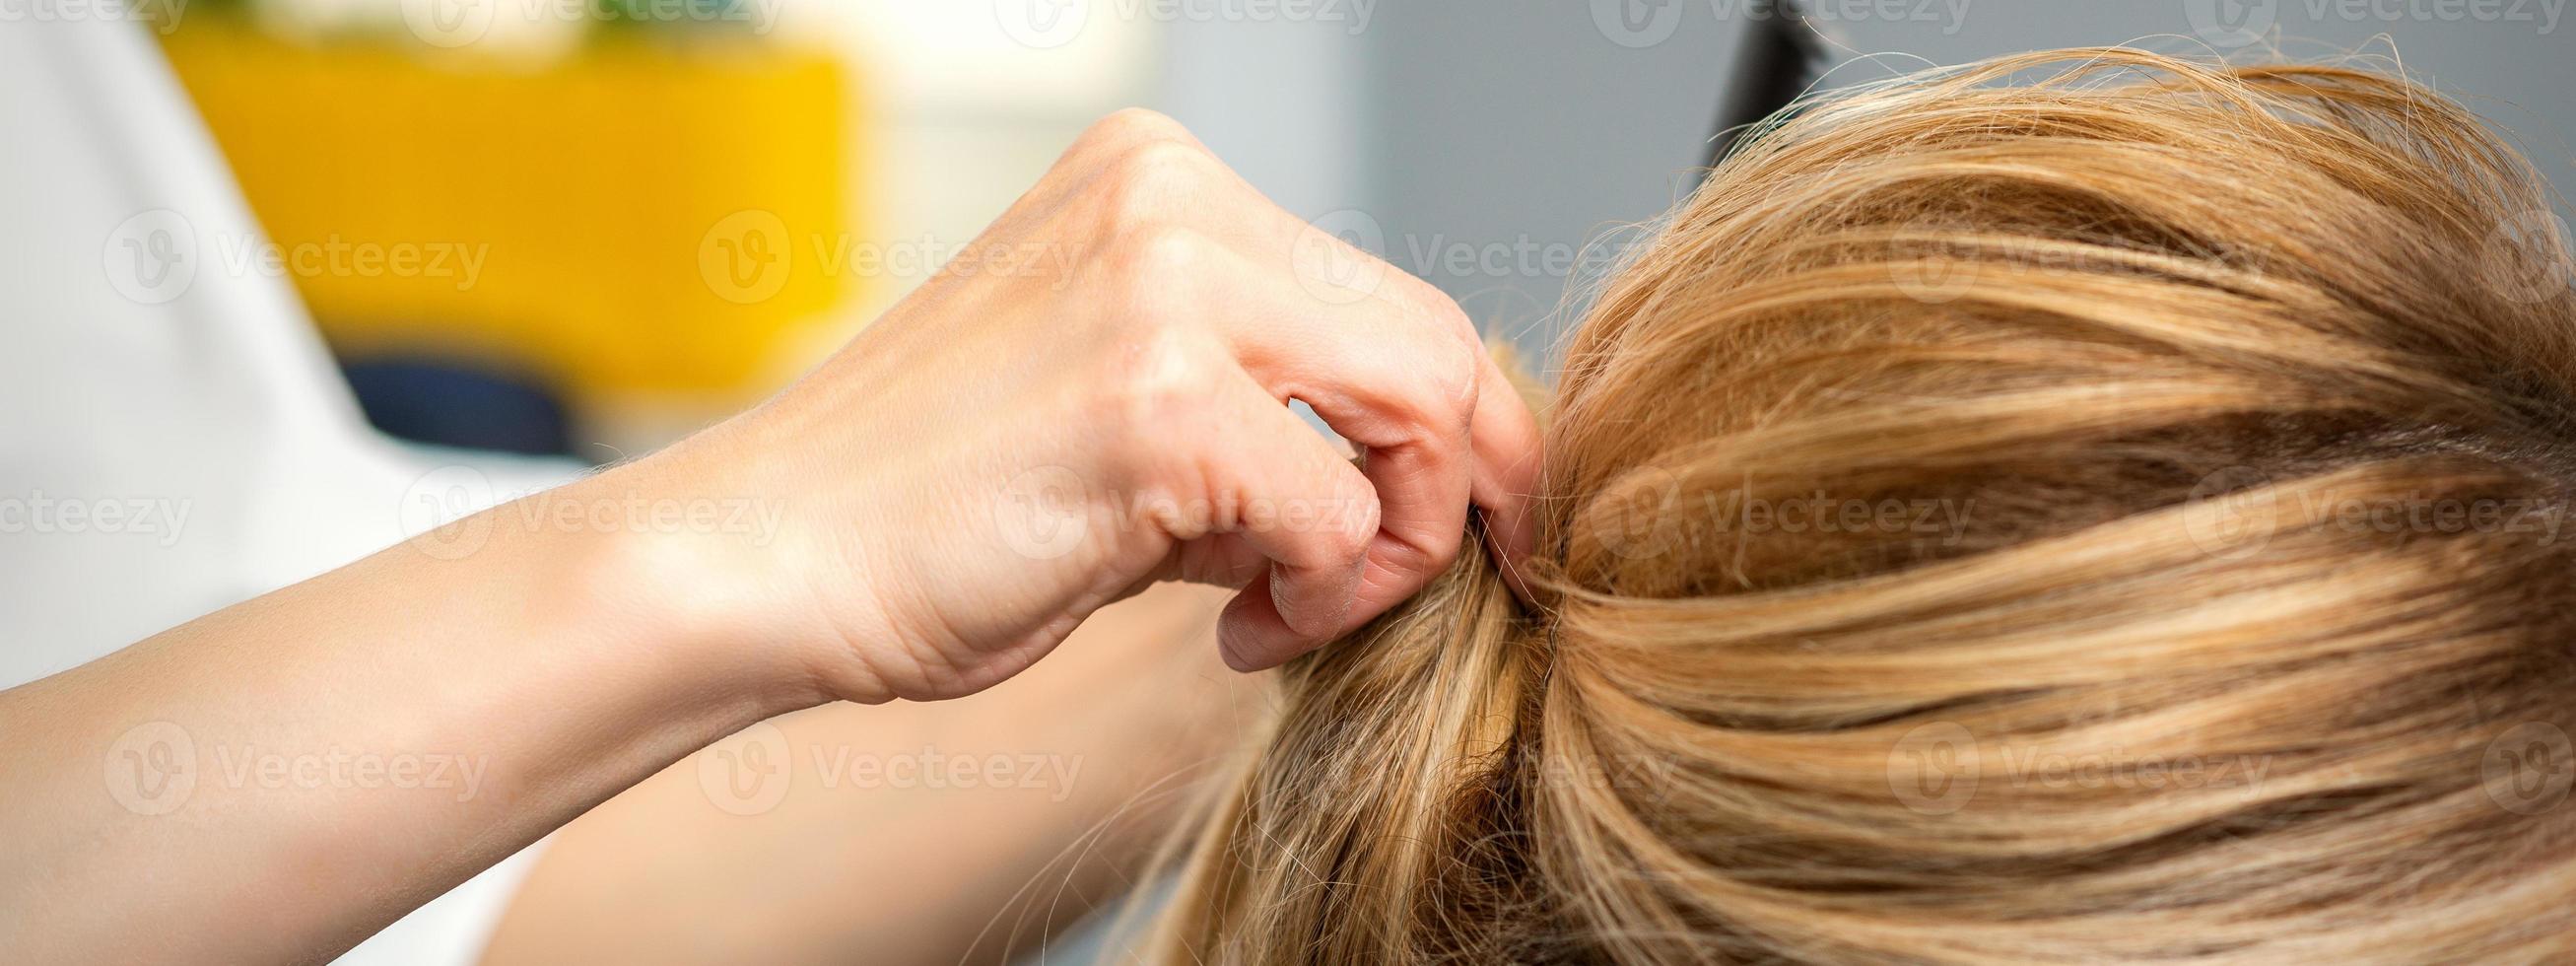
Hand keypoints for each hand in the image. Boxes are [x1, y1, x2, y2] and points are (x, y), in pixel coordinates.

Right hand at [653, 109, 1541, 702]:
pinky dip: (1318, 598)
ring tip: (1284, 610)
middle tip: (1403, 587)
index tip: (1471, 518)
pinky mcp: (1160, 401)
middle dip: (1461, 487)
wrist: (767, 560)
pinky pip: (1341, 518)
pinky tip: (1230, 631)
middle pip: (1432, 341)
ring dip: (1388, 550)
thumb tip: (1410, 471)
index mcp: (1159, 181)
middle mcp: (1172, 201)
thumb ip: (1256, 398)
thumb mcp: (1115, 397)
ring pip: (1419, 415)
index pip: (1386, 294)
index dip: (1458, 423)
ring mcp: (1166, 289)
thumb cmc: (927, 504)